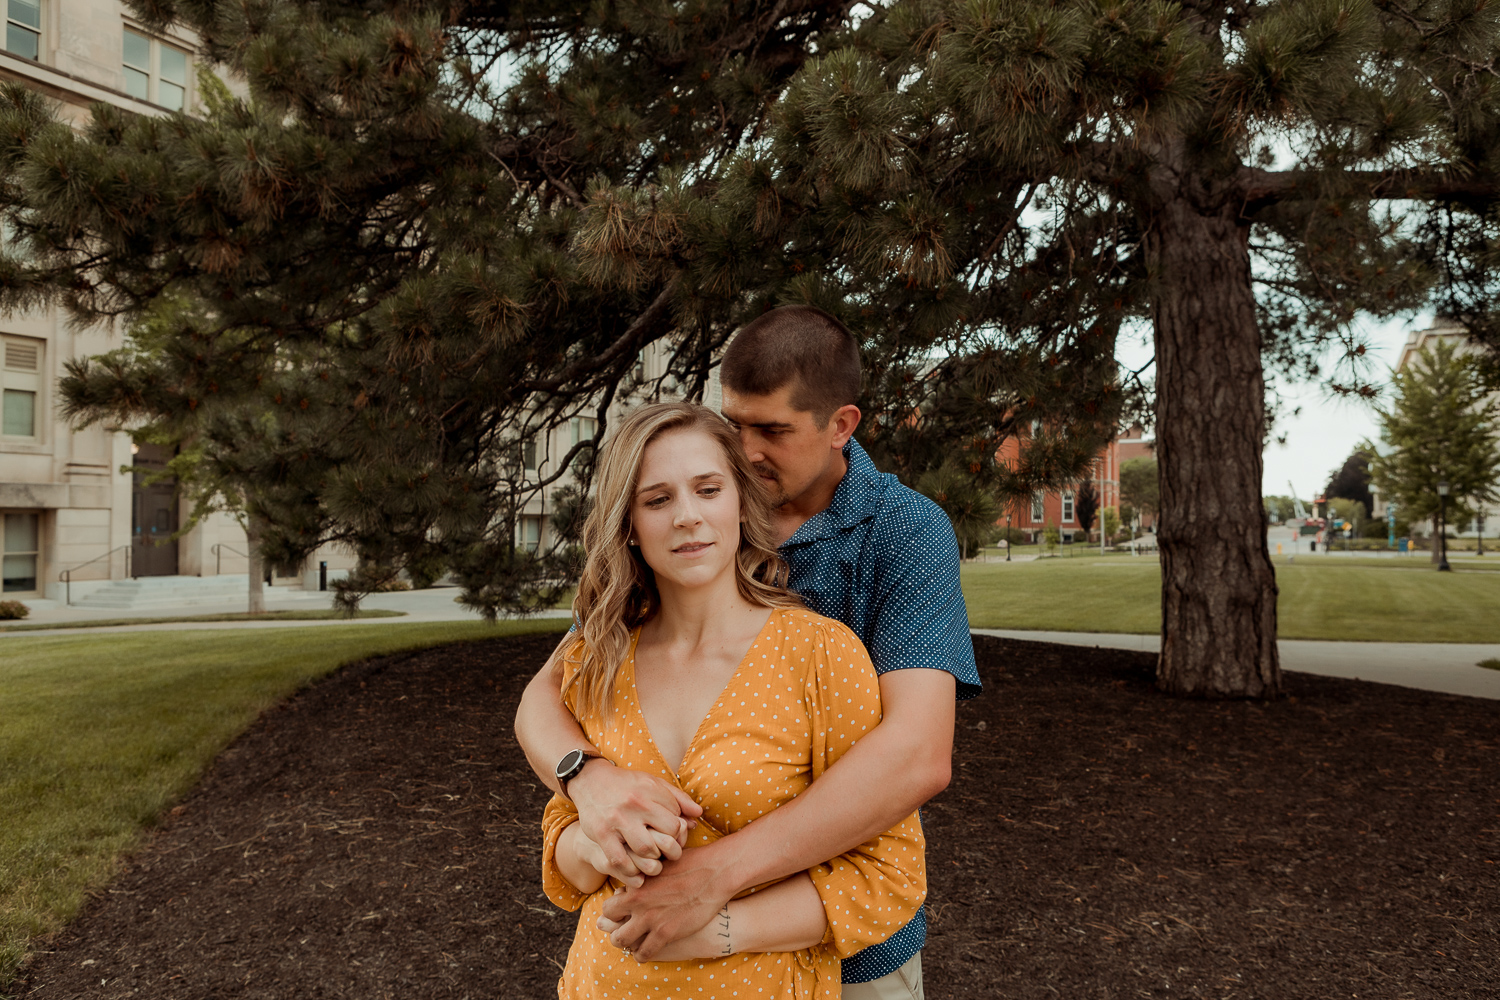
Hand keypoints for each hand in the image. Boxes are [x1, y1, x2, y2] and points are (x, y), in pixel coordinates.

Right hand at [570, 761, 701, 885]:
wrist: (591, 780)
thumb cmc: (628, 784)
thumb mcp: (653, 783)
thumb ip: (677, 798)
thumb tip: (698, 814)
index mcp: (649, 791)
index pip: (675, 819)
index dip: (677, 830)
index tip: (671, 833)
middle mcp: (634, 805)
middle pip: (665, 835)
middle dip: (670, 848)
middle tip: (667, 853)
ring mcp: (616, 820)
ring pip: (645, 850)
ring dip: (652, 861)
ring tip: (652, 861)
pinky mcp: (601, 834)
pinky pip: (620, 860)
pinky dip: (630, 870)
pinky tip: (634, 869)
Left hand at [597, 842, 735, 960]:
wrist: (713, 873)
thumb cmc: (689, 863)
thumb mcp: (660, 864)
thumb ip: (643, 875)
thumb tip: (633, 881)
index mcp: (635, 886)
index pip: (608, 908)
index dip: (615, 913)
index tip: (623, 915)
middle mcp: (638, 904)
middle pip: (611, 927)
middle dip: (616, 930)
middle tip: (626, 931)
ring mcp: (651, 920)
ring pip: (622, 942)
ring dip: (627, 944)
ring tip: (634, 942)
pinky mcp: (666, 933)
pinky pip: (644, 953)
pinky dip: (642, 954)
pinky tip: (647, 950)